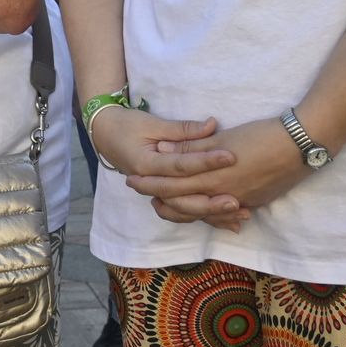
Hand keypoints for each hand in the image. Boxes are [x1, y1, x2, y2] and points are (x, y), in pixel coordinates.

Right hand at [91, 108, 246, 231]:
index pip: (180, 166)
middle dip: (212, 201)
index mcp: (145, 164)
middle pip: (183, 198)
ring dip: (213, 215)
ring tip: (241, 214)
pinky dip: (208, 217)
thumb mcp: (152, 123)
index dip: (206, 161)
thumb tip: (212, 125)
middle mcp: (151, 183)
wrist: (104, 134)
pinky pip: (186, 211)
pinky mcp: (164, 195)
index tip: (231, 156)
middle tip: (238, 199)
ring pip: (185, 211)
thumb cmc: (126, 125)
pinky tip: (231, 223)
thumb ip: (183, 129)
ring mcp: (156, 193)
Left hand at [128, 118, 308, 228]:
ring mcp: (242, 201)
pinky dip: (214, 213)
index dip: (151, 183)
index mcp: (212, 176)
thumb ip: (191, 147)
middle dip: (163, 201)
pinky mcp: (257, 202)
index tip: (132, 181)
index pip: (173, 184)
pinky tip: (208, 214)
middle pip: (186, 203)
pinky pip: (228, 212)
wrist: (302, 146)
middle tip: (144, 198)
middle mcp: (224, 194)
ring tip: (169, 207)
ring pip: (206, 212)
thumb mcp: (222, 139)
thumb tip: (162, 149)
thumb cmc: (260, 135)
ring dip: (187, 210)